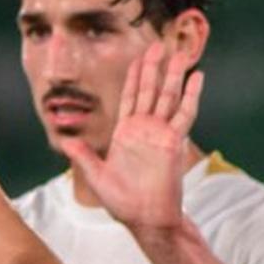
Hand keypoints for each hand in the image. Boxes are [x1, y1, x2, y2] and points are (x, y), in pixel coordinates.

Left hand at [59, 42, 203, 230]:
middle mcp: (145, 129)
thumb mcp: (97, 175)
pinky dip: (192, 95)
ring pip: (168, 97)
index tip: (137, 57)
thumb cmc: (122, 202)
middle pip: (150, 90)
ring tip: (179, 53)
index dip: (133, 77)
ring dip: (173, 75)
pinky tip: (197, 78)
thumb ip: (83, 156)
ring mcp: (161, 133)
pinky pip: (185, 114)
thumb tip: (66, 140)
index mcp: (126, 133)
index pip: (129, 97)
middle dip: (153, 68)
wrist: (145, 219)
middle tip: (158, 44)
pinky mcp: (174, 141)